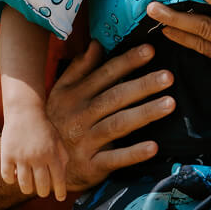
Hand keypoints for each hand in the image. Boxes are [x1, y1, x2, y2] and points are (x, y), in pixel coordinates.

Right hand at [0, 108, 68, 200]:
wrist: (24, 111)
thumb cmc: (43, 127)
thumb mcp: (58, 140)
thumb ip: (62, 158)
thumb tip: (61, 177)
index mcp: (52, 154)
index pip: (58, 179)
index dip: (60, 191)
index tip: (60, 198)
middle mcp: (37, 157)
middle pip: (41, 186)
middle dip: (43, 192)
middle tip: (42, 191)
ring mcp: (21, 157)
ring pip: (24, 185)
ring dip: (28, 189)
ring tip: (29, 187)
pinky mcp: (7, 154)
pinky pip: (7, 176)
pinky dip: (11, 180)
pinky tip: (14, 176)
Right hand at [45, 42, 174, 192]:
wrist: (40, 164)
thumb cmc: (58, 123)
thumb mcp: (61, 93)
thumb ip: (80, 69)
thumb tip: (96, 43)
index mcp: (74, 96)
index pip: (105, 75)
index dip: (127, 62)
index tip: (150, 51)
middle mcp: (80, 116)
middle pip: (115, 97)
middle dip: (142, 86)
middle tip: (168, 76)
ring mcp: (85, 141)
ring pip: (118, 124)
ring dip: (144, 113)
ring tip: (169, 104)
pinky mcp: (92, 165)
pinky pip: (115, 159)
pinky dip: (133, 153)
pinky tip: (153, 147)